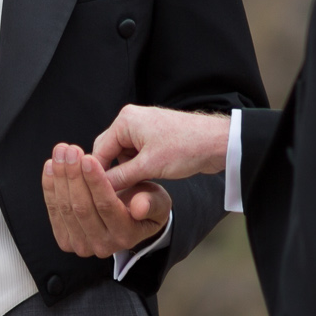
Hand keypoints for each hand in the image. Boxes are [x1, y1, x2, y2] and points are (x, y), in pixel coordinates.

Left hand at [43, 143, 169, 257]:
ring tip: (61, 152)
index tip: (87, 158)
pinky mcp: (65, 239)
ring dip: (60, 178)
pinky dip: (50, 187)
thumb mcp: (158, 201)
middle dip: (73, 176)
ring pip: (65, 209)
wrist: (130, 218)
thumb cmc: (145, 204)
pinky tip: (51, 166)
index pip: (106, 206)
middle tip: (70, 150)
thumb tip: (139, 207)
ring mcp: (81, 245)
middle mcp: (102, 245)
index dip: (95, 181)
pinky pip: (54, 211)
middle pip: (82, 208)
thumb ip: (151, 203)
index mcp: (126, 235)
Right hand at [90, 105, 231, 192]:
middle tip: (115, 194)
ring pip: (122, 155)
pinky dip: (137, 168)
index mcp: (125, 121)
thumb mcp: (149, 166)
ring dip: (126, 172)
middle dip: (112, 172)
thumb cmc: (186, 148)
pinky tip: (144, 180)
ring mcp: (143, 128)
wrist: (218, 143)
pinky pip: (136, 155)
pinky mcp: (154, 138)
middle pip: (109, 151)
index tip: (97, 195)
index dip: (98, 174)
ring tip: (134, 187)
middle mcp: (131, 120)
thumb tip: (100, 188)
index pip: (99, 150)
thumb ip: (121, 177)